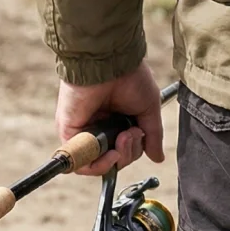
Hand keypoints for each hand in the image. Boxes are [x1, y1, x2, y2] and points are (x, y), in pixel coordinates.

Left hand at [55, 61, 163, 175]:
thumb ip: (152, 135)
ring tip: (122, 138)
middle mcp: (101, 127)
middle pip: (114, 159)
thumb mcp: (149, 107)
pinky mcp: (71, 134)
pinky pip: (80, 163)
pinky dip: (97, 165)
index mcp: (119, 120)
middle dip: (128, 153)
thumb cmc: (132, 78)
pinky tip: (111, 154)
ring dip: (116, 158)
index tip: (139, 133)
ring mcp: (85, 132)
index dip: (135, 148)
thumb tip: (158, 157)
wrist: (111, 65)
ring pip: (98, 163)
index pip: (126, 149)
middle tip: (131, 134)